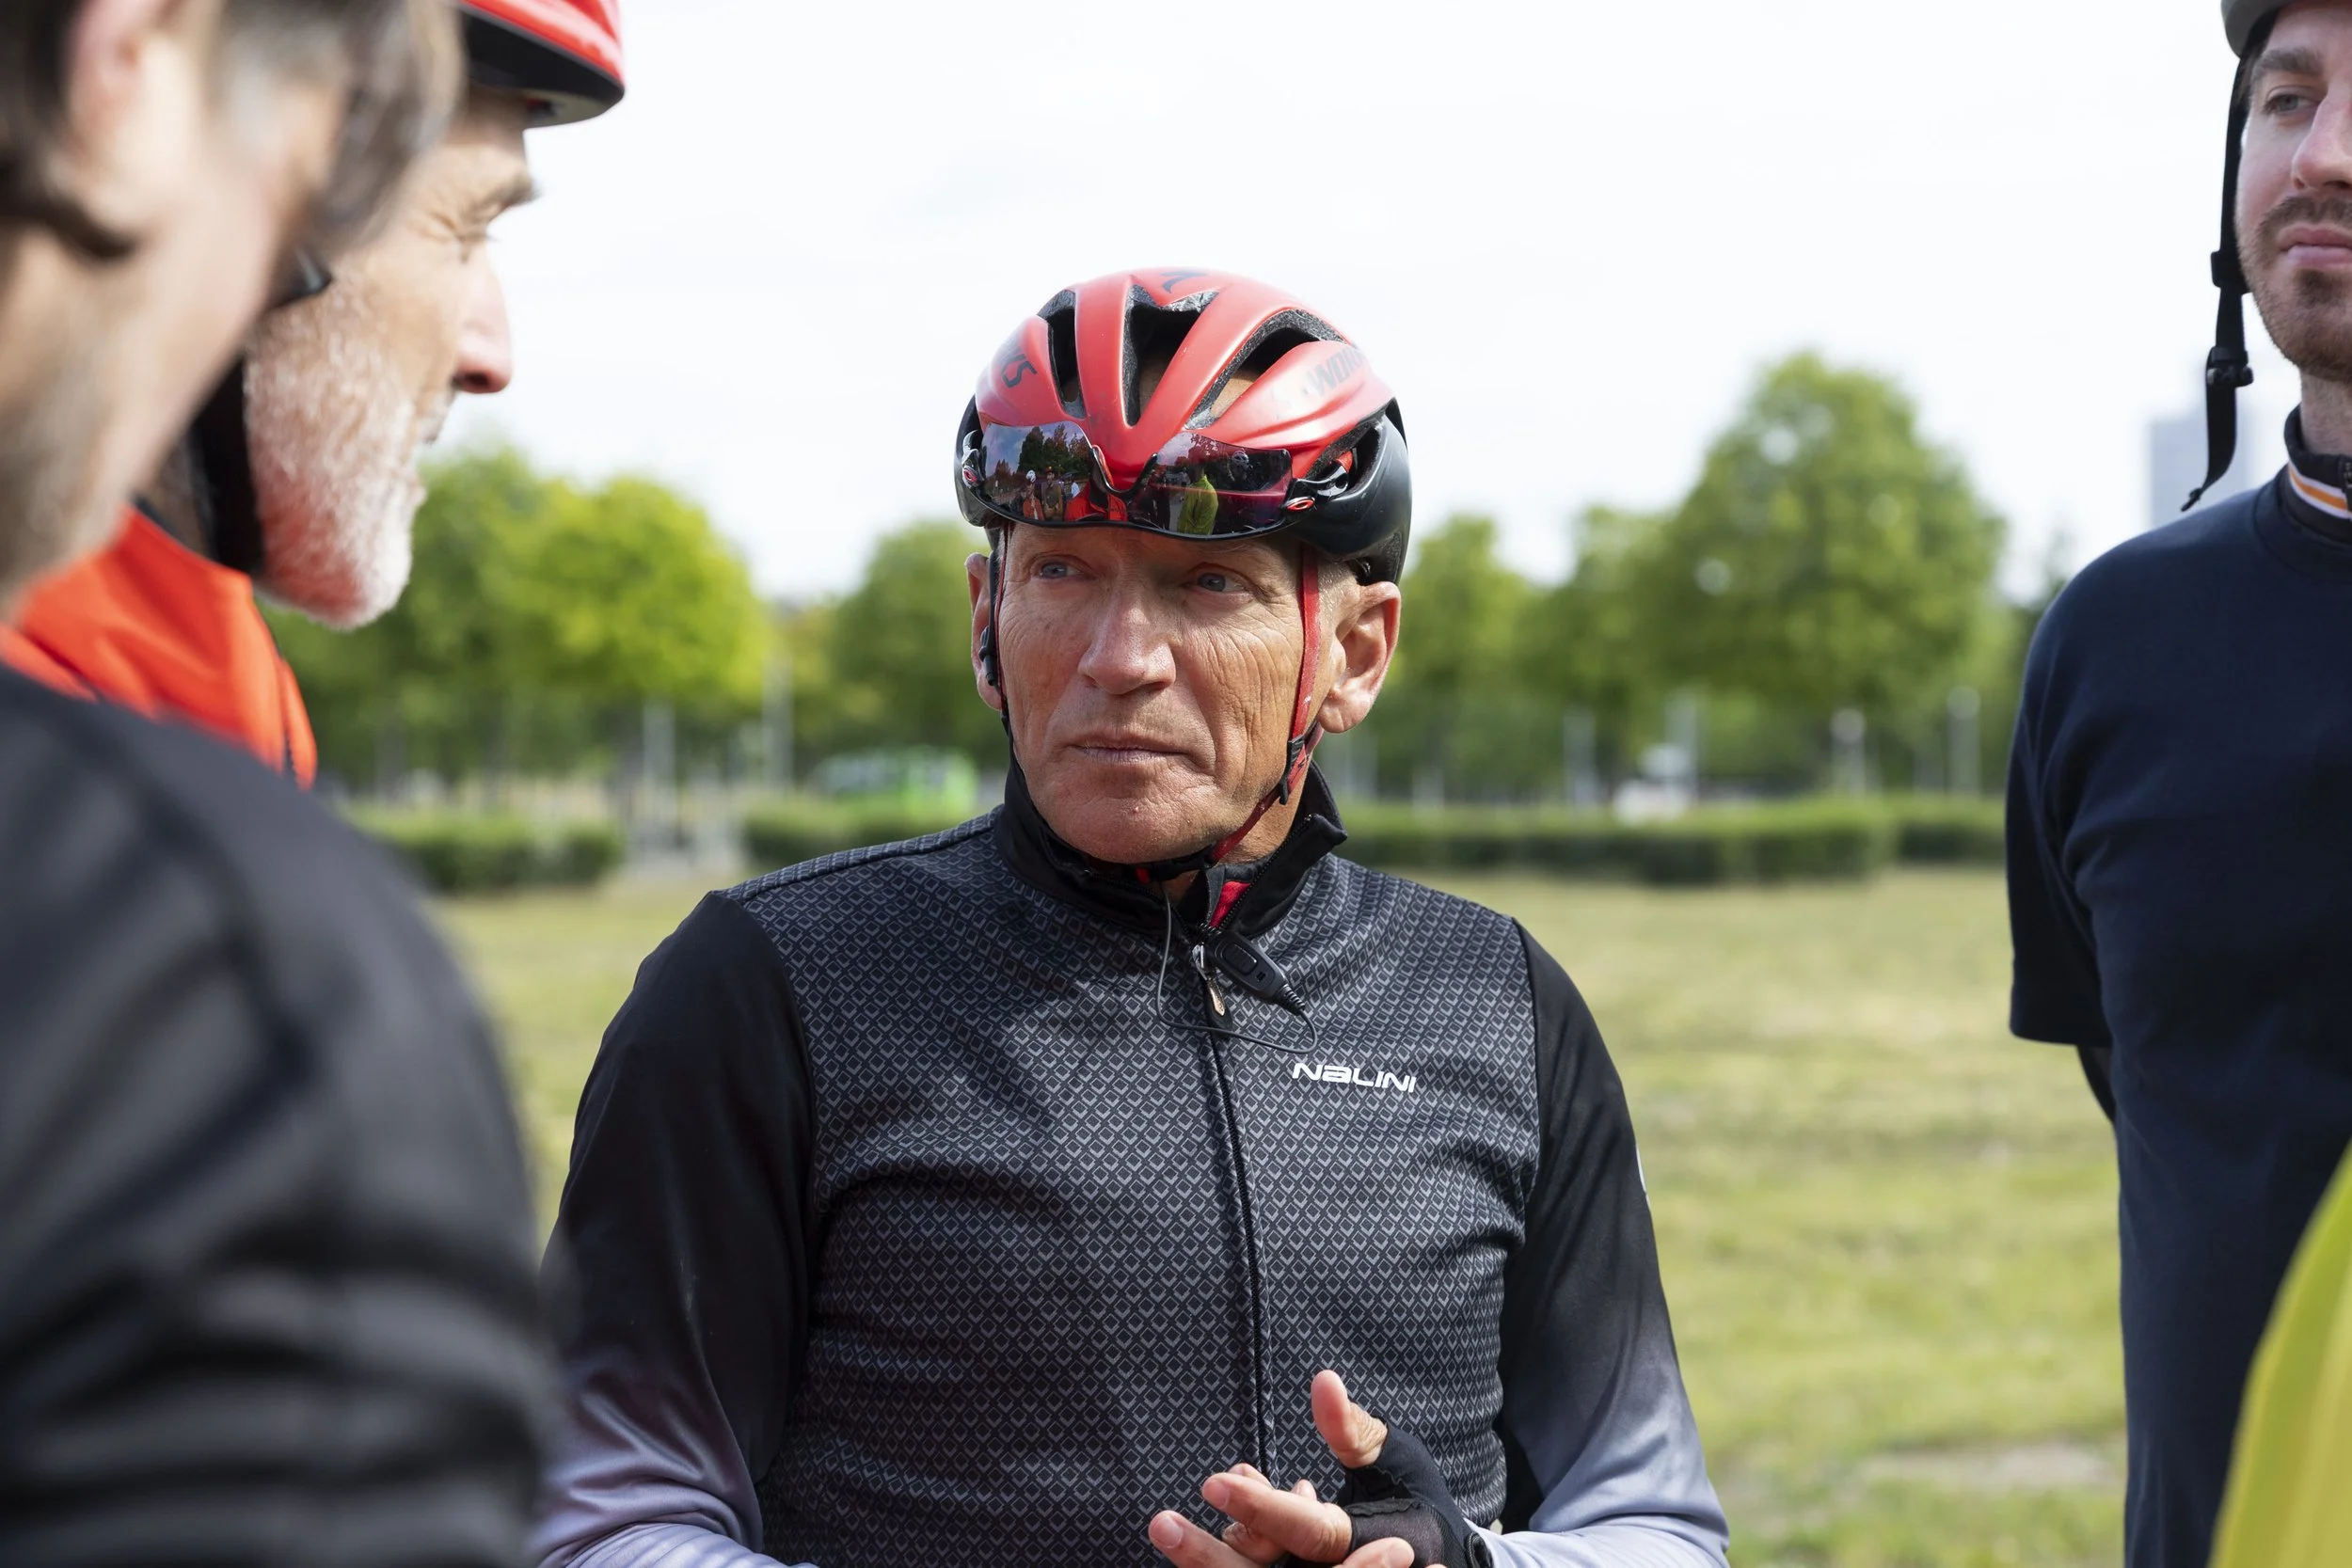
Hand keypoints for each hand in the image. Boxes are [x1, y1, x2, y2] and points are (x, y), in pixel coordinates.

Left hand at [1144, 1372, 1437, 1567]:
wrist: (1430, 1558)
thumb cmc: (1412, 1501)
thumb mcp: (1395, 1461)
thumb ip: (1355, 1430)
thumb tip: (1322, 1380)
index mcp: (1366, 1546)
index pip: (1307, 1532)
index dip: (1262, 1508)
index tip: (1213, 1482)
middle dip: (1207, 1556)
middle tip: (1162, 1524)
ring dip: (1209, 1558)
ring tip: (1176, 1524)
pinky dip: (1235, 1550)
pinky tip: (1225, 1523)